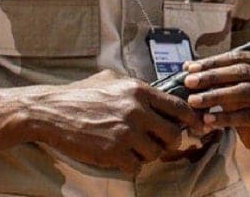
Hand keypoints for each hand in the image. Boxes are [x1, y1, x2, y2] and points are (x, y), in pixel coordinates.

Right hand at [28, 69, 205, 175]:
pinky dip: (131, 166)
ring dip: (148, 155)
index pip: (179, 107)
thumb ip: (139, 90)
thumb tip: (162, 96)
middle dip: (170, 142)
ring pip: (155, 153)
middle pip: (173, 134)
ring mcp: (125, 132)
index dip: (192, 120)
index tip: (198, 127)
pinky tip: (121, 158)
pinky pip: (135, 167)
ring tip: (134, 149)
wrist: (51, 112)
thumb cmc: (82, 95)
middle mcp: (136, 111)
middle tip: (160, 143)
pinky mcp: (112, 152)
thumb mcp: (114, 82)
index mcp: (139, 91)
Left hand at [183, 50, 249, 152]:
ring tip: (193, 101)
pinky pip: (246, 116)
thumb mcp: (235, 87)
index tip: (190, 68)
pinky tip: (208, 120)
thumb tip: (186, 67)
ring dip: (215, 96)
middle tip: (189, 82)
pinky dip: (225, 117)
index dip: (212, 62)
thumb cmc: (249, 104)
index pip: (237, 57)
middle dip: (211, 77)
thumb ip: (216, 76)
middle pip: (240, 72)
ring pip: (243, 92)